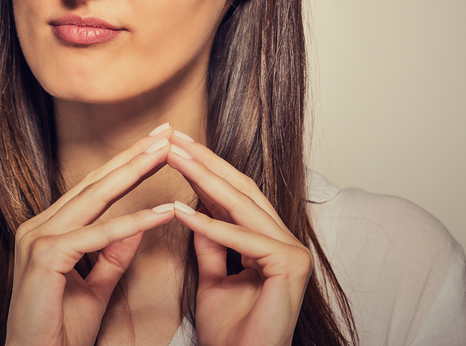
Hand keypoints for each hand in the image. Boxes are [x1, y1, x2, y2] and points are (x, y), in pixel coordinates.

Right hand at [5, 127, 175, 345]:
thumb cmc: (59, 333)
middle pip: (95, 184)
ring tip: (165, 153)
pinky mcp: (45, 257)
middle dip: (132, 156)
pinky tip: (161, 213)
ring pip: (95, 200)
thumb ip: (113, 255)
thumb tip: (137, 225)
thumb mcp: (96, 287)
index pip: (93, 189)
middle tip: (165, 132)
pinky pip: (96, 237)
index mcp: (47, 229)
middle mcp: (38, 226)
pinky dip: (131, 225)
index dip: (125, 164)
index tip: (156, 144)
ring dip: (133, 173)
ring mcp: (37, 239)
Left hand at [166, 133, 312, 345]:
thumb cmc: (231, 334)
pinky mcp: (291, 265)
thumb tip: (194, 208)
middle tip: (172, 138)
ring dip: (203, 179)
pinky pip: (243, 240)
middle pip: (240, 191)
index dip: (205, 169)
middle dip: (203, 162)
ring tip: (173, 158)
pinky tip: (180, 211)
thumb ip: (211, 244)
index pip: (235, 195)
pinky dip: (210, 226)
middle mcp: (287, 241)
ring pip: (241, 206)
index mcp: (271, 241)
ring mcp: (293, 251)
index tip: (173, 148)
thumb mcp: (213, 278)